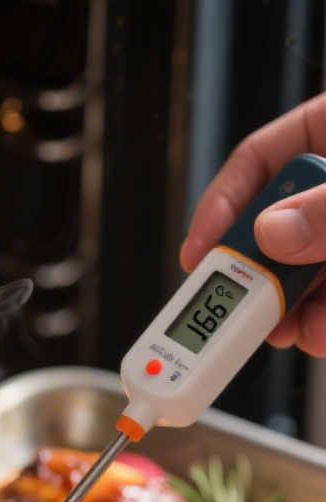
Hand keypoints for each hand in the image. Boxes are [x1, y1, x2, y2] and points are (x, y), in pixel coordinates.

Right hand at [181, 91, 325, 356]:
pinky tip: (320, 332)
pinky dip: (322, 323)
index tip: (197, 255)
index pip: (257, 160)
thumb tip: (273, 233)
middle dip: (255, 278)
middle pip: (272, 231)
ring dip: (290, 314)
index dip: (219, 209)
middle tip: (237, 311)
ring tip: (291, 332)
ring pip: (302, 276)